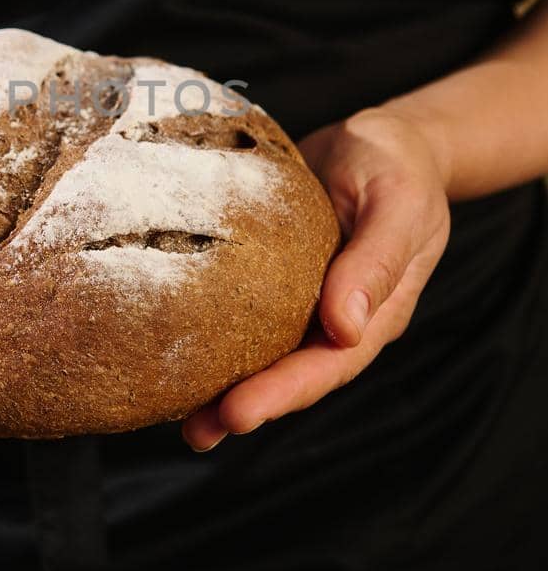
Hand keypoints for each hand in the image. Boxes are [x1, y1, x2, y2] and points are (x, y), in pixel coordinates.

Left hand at [180, 106, 451, 450]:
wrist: (380, 139)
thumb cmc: (397, 165)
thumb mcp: (397, 203)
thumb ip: (375, 261)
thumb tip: (344, 327)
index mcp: (375, 313)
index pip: (329, 365)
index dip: (284, 393)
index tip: (239, 413)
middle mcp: (336, 318)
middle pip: (292, 374)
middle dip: (246, 404)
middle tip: (196, 432)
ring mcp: (303, 301)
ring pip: (264, 353)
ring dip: (224, 386)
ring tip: (179, 419)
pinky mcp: (272, 277)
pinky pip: (242, 313)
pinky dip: (213, 336)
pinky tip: (174, 352)